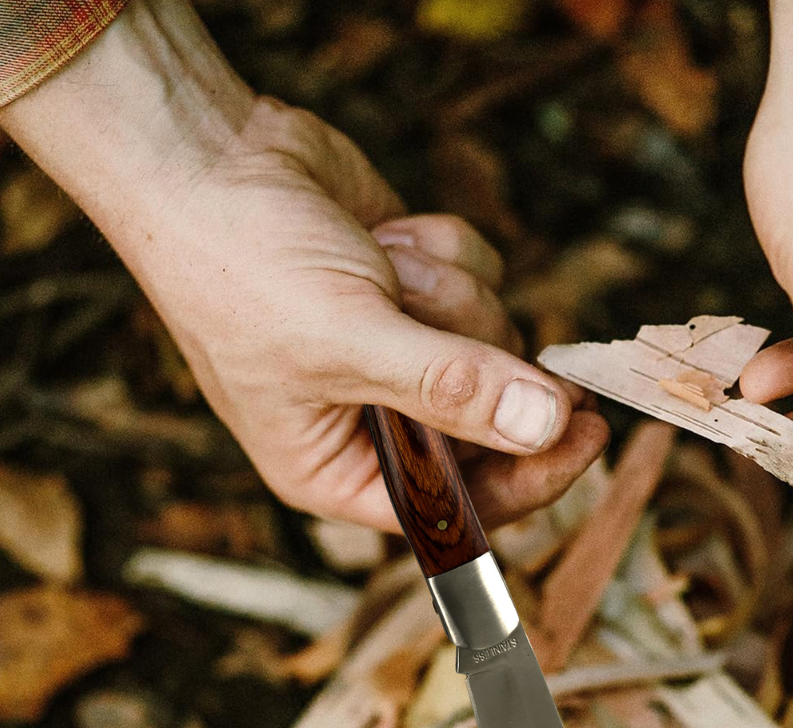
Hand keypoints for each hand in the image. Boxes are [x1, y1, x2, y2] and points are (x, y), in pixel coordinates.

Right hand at [0, 0, 606, 530]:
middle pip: (492, 421)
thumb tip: (545, 429)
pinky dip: (441, 249)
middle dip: (467, 354)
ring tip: (377, 265)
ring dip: (446, 291)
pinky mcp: (422, 292)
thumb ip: (450, 390)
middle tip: (429, 310)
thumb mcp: (345, 341)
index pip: (458, 507)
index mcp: (340, 470)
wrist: (206, 154)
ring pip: (497, 339)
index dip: (529, 477)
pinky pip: (485, 279)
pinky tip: (384, 236)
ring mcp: (404, 353)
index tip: (587, 433)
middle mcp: (378, 422)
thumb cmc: (238, 266)